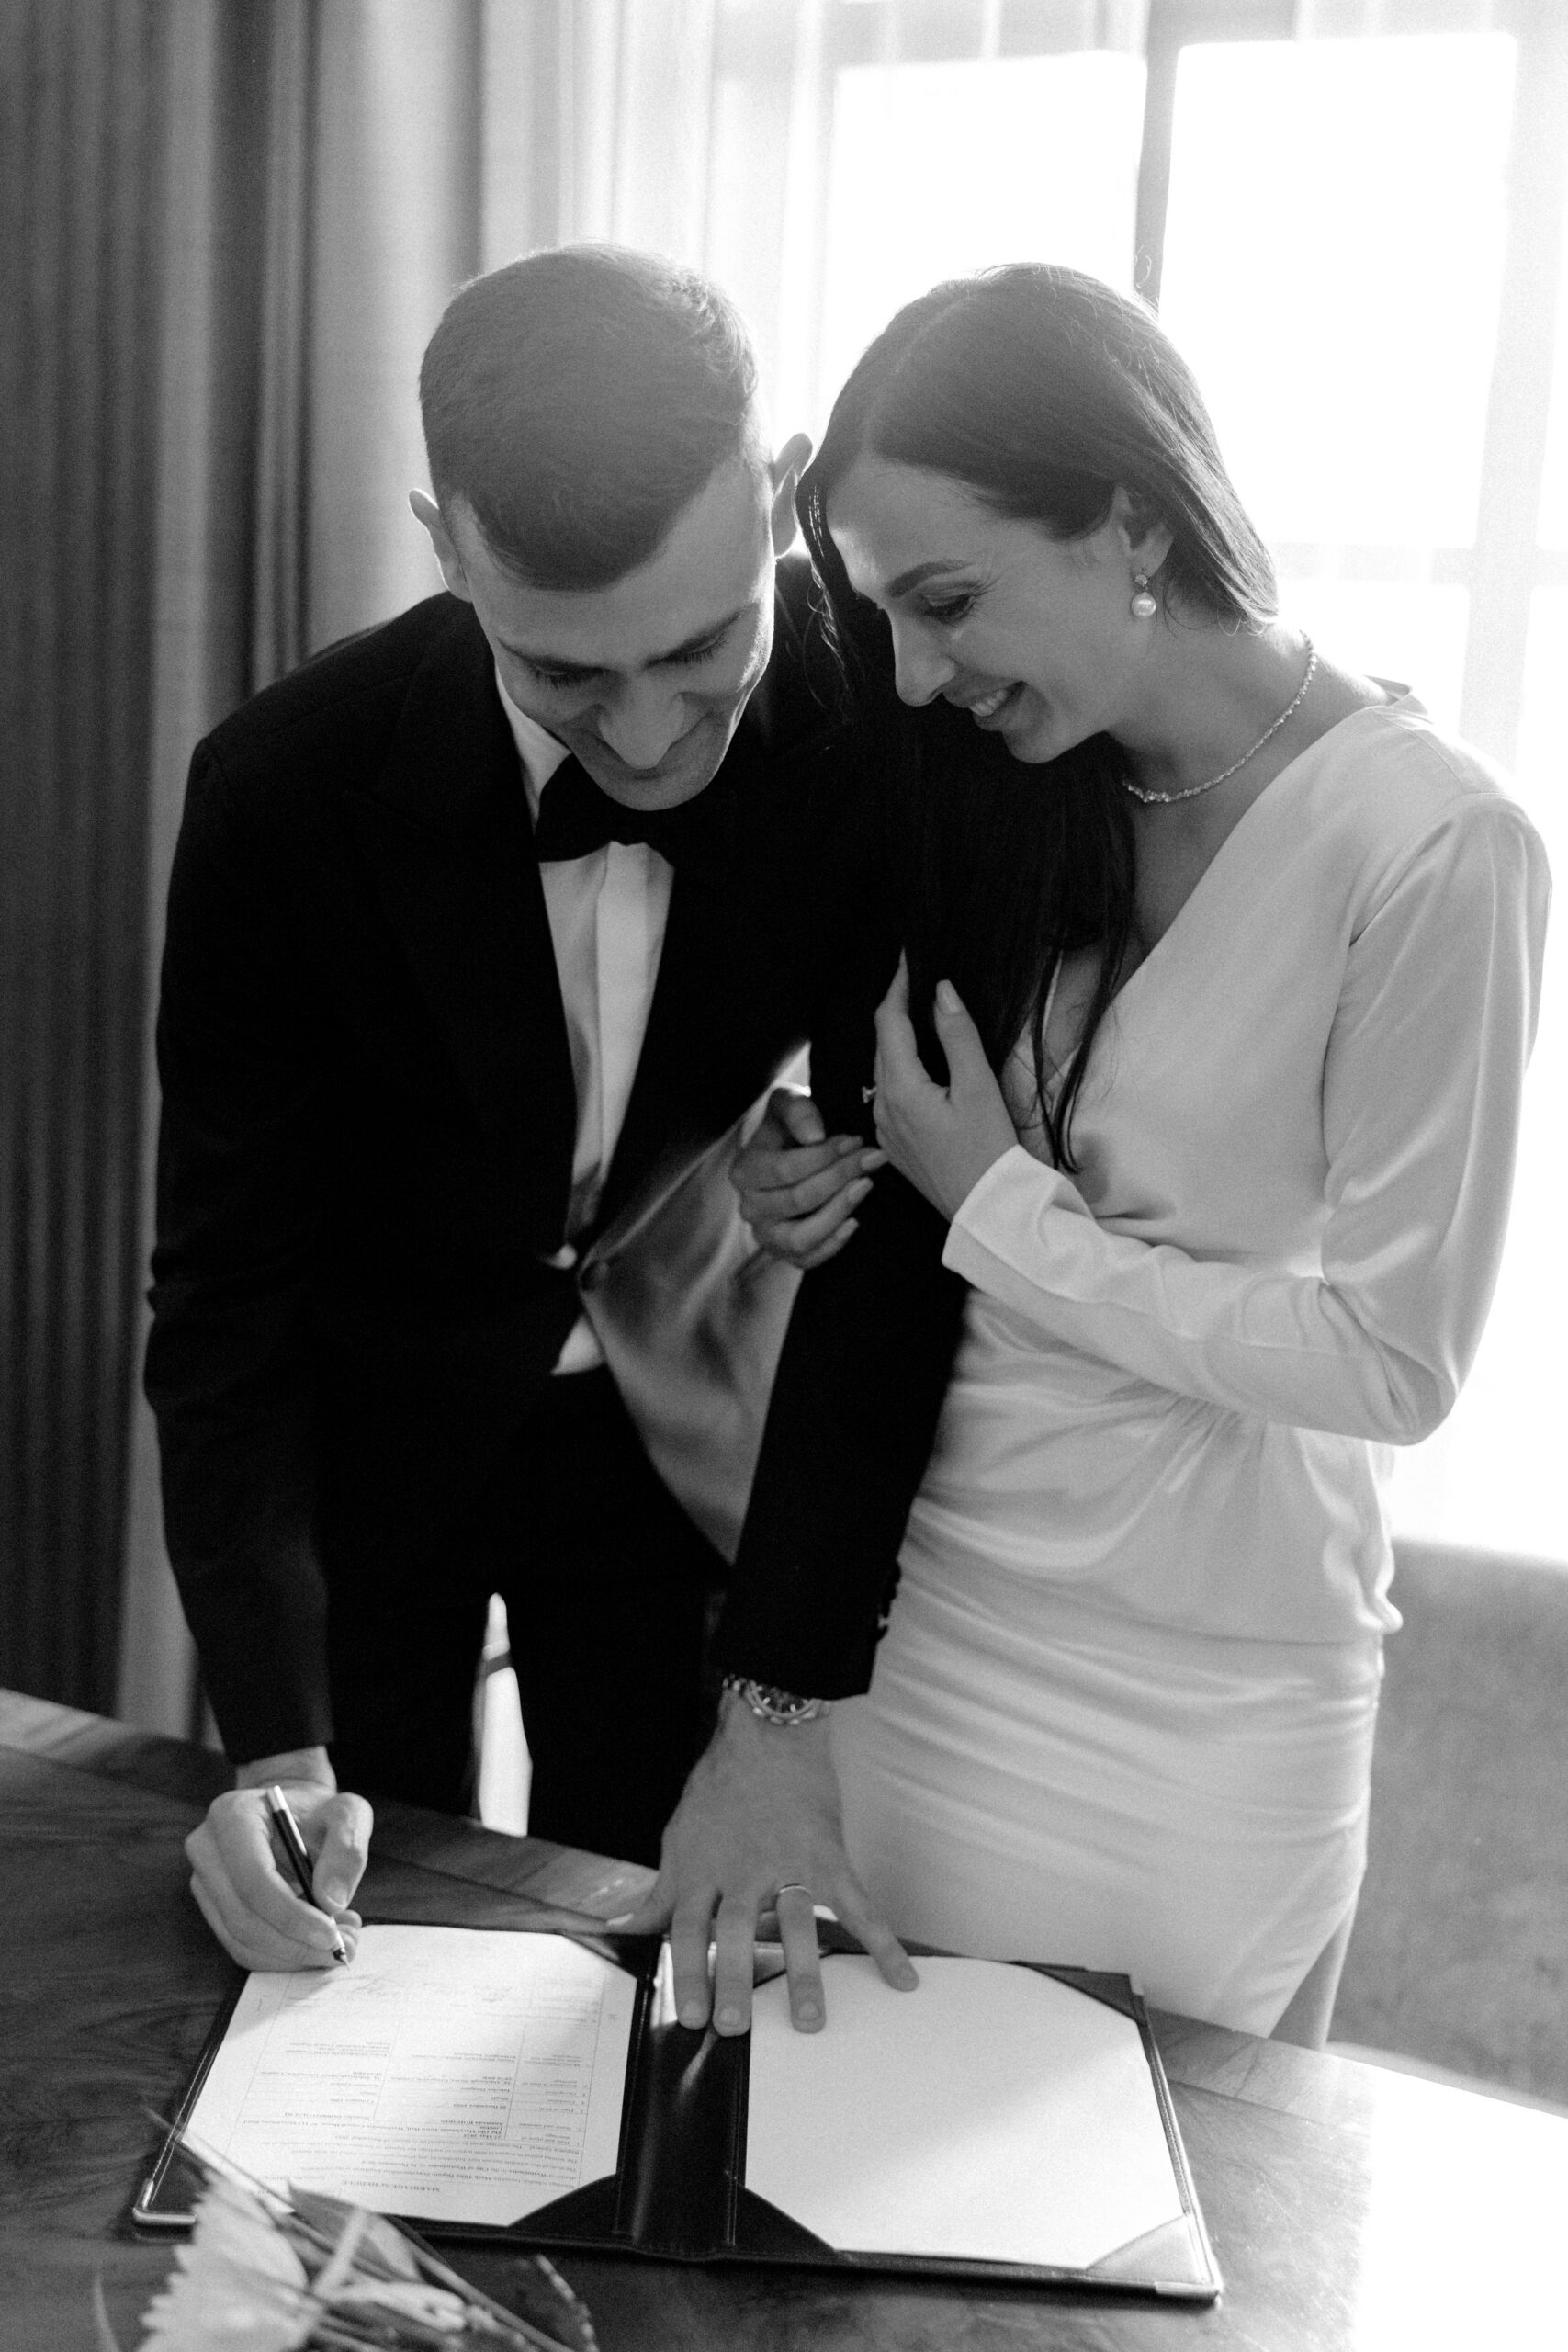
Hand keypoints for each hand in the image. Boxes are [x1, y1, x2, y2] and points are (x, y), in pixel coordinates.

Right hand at [185, 1746, 372, 1970]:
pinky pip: (242, 1946)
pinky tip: (314, 1943)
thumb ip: (347, 1850)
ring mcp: (204, 1881)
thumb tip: (331, 1903)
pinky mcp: (212, 1907)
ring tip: (337, 1943)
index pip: (254, 1879)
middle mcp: (207, 1849)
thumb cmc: (319, 1812)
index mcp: (233, 1815)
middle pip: (242, 1917)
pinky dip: (281, 1955)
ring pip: (241, 1940)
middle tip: (342, 1946)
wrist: (295, 1816)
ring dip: (291, 1954)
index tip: (331, 1934)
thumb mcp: (348, 1814)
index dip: (291, 1915)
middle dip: (295, 1943)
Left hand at [615, 1694, 916, 2034]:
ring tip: (809, 2019)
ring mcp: (789, 1864)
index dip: (689, 1971)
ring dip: (803, 1971)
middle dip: (736, 1979)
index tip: (691, 2015)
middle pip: (737, 1930)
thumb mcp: (678, 1838)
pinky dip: (881, 1940)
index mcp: (704, 1870)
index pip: (690, 1929)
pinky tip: (899, 1977)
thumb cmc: (719, 1789)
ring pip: (795, 1922)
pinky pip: (857, 1904)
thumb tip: (624, 1931)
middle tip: (737, 2026)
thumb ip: (658, 1895)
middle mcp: (744, 1871)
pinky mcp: (829, 1857)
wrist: (768, 1735)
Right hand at [732, 1085, 885, 1269]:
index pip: (785, 1170)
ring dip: (839, 1210)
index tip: (855, 1140)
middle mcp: (749, 1207)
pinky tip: (855, 1222)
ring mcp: (765, 1234)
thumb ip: (798, 1110)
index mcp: (744, 1170)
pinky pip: (808, 1259)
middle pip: (797, 1200)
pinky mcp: (785, 1253)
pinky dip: (833, 1244)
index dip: (824, 1156)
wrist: (792, 1150)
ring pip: (800, 1237)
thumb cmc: (791, 1126)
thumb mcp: (788, 1103)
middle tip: (872, 1158)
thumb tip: (815, 1137)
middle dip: (840, 1177)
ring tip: (866, 1185)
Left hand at [871, 958, 1016, 1218]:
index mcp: (899, 1088)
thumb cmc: (989, 1151)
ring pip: (884, 1070)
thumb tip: (940, 991)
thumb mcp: (979, 1087)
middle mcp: (881, 1107)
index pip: (888, 1021)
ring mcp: (884, 1129)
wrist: (988, 1211)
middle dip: (895, 1009)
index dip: (896, 986)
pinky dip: (902, 1070)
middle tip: (915, 979)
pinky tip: (922, 1065)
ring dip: (898, 1040)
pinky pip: (889, 1095)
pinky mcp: (894, 1145)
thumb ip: (957, 1036)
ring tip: (919, 1014)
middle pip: (882, 1044)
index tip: (908, 958)